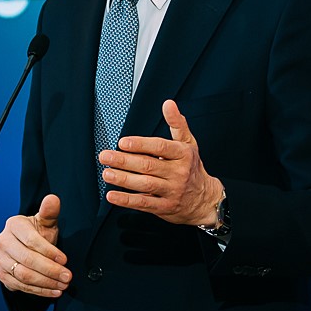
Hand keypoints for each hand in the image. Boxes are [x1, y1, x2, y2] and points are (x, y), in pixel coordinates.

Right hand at [0, 194, 71, 297]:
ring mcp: (0, 259)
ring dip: (46, 283)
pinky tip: (53, 290)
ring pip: (24, 275)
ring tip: (63, 285)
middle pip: (27, 260)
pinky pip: (21, 286)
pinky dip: (39, 291)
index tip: (65, 260)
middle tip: (67, 276)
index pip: (31, 240)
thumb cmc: (37, 233)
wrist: (24, 246)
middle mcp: (3, 241)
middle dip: (50, 270)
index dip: (49, 251)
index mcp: (13, 225)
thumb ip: (49, 212)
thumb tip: (53, 199)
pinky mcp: (1, 274)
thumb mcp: (45, 222)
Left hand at [99, 99, 222, 226]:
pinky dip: (127, 200)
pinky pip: (144, 203)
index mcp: (183, 154)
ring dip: (123, 180)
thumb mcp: (188, 144)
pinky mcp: (165, 207)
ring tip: (107, 174)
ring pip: (145, 185)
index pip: (160, 147)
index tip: (122, 142)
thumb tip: (169, 104)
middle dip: (124, 161)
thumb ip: (177, 124)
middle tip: (105, 156)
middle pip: (149, 166)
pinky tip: (112, 195)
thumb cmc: (192, 168)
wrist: (205, 199)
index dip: (140, 144)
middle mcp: (178, 172)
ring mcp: (172, 191)